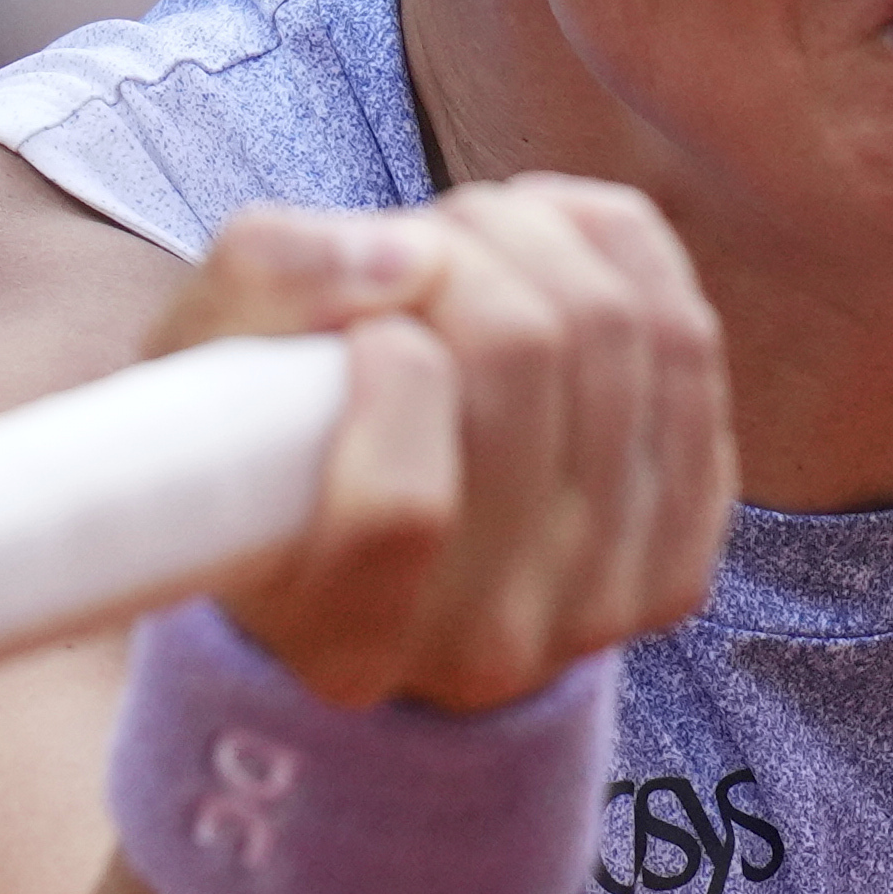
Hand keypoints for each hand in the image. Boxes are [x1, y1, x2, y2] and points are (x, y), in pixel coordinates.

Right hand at [153, 180, 733, 711]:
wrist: (378, 553)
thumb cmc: (265, 437)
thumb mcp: (203, 361)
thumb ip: (267, 286)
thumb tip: (408, 257)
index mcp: (340, 641)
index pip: (403, 505)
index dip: (389, 366)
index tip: (365, 331)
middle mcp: (480, 654)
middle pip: (522, 359)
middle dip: (462, 255)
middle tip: (413, 253)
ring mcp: (598, 614)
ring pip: (620, 330)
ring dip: (537, 240)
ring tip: (468, 251)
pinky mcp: (678, 558)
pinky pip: (689, 339)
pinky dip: (618, 261)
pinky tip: (548, 259)